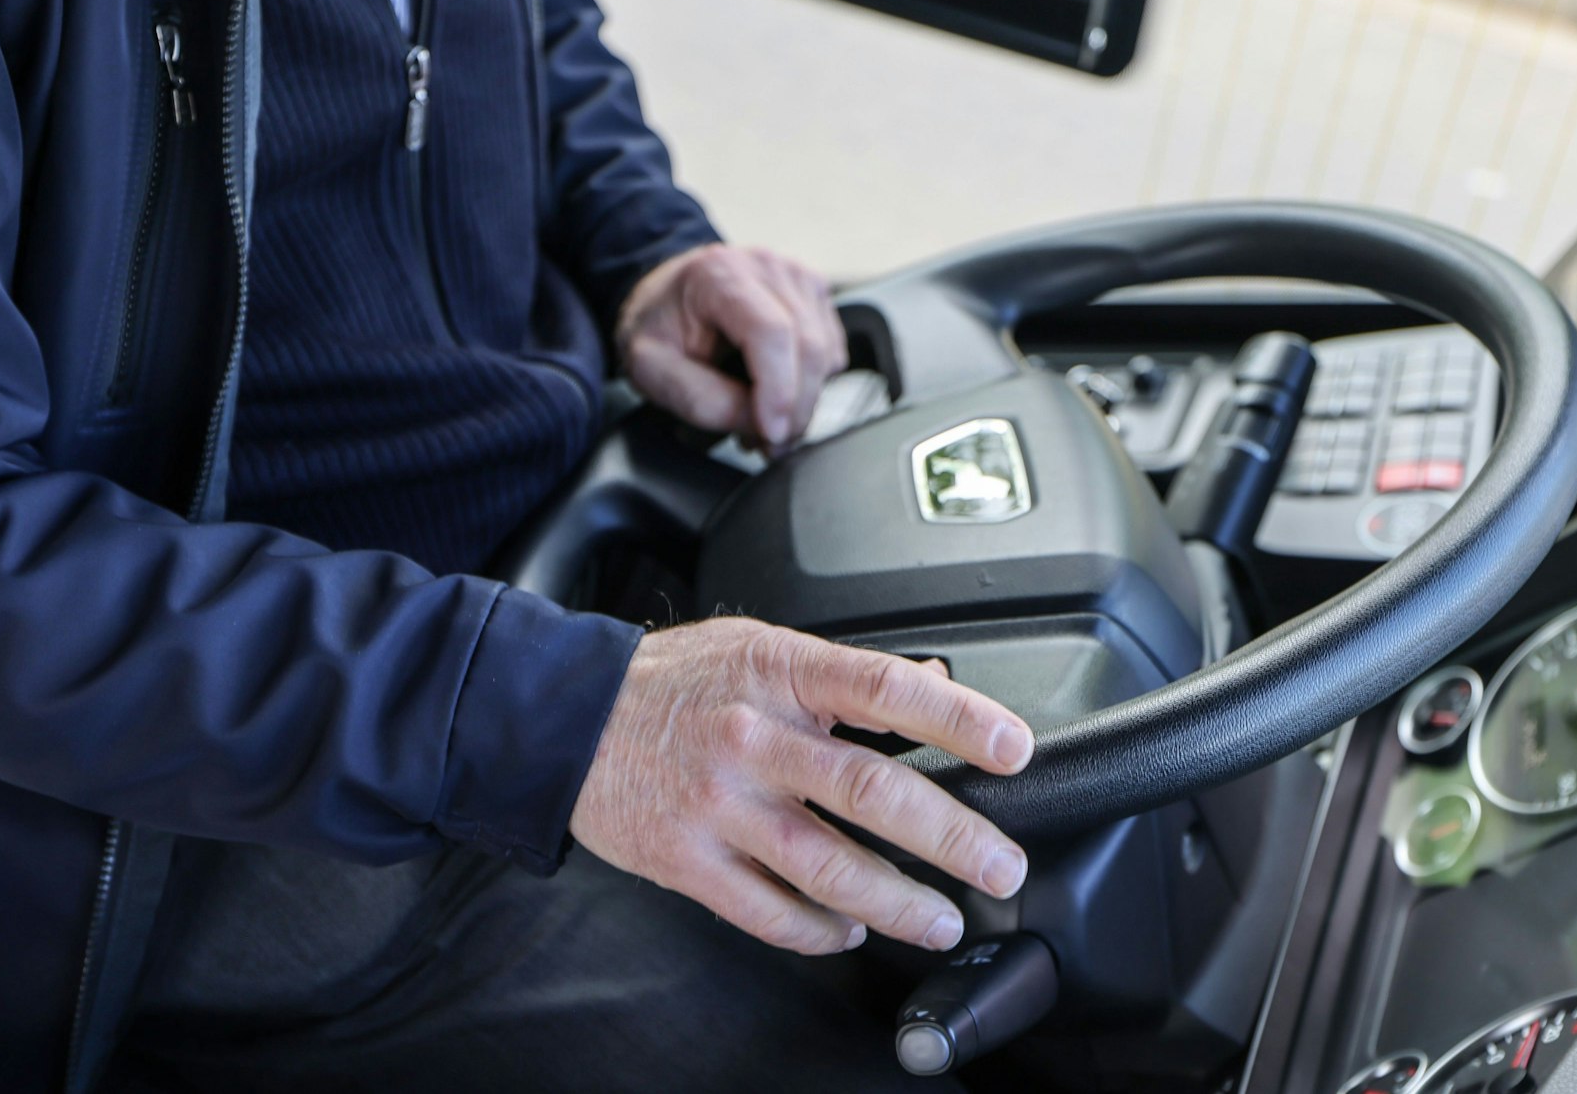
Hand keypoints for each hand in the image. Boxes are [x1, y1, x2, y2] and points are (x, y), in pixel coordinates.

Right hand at [571, 618, 1033, 955]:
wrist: (562, 716)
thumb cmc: (672, 681)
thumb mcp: (757, 646)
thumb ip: (840, 672)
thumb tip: (932, 678)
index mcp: (779, 670)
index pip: (887, 688)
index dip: (959, 718)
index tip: (1014, 748)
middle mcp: (752, 735)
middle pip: (870, 789)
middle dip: (951, 836)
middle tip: (1001, 866)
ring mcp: (717, 802)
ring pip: (825, 865)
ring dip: (897, 902)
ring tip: (942, 920)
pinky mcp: (686, 858)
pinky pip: (768, 910)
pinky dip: (819, 930)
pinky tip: (851, 932)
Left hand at [615, 244, 848, 450]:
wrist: (667, 296)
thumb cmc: (659, 327)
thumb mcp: (649, 368)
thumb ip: (700, 399)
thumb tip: (758, 422)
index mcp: (720, 275)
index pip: (770, 332)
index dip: (779, 390)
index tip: (772, 433)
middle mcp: (766, 267)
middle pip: (808, 346)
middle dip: (795, 409)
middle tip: (770, 445)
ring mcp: (796, 277)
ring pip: (825, 355)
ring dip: (804, 403)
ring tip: (766, 421)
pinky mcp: (815, 295)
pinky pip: (831, 353)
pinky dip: (812, 385)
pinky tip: (778, 393)